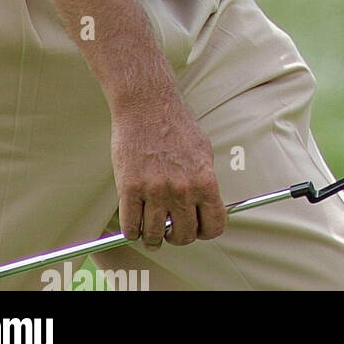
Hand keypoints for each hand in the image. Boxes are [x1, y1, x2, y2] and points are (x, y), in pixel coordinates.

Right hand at [110, 94, 226, 248]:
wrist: (148, 106)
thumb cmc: (176, 126)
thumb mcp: (204, 152)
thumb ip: (205, 182)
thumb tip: (207, 207)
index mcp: (204, 180)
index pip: (214, 225)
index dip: (206, 231)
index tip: (199, 229)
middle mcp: (182, 189)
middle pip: (184, 236)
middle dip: (178, 236)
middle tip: (172, 229)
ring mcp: (154, 190)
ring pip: (155, 236)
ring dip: (153, 236)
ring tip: (152, 227)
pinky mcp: (129, 189)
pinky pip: (131, 227)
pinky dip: (133, 230)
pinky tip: (136, 221)